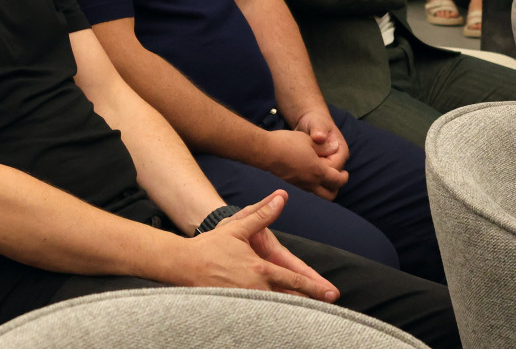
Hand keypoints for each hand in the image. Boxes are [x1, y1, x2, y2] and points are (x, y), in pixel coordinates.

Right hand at [187, 192, 338, 301]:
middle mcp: (256, 288)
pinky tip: (280, 318)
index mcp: (260, 269)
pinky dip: (273, 315)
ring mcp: (246, 300)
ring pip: (277, 309)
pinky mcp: (236, 307)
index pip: (294, 281)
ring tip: (309, 315)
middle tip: (329, 309)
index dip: (315, 287)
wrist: (183, 263)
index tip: (332, 293)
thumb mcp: (237, 227)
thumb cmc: (210, 245)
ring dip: (293, 311)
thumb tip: (281, 197)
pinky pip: (260, 313)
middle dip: (310, 305)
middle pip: (289, 301)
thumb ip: (262, 214)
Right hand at [259, 129, 347, 199]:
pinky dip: (313, 185)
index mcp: (318, 171)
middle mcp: (311, 182)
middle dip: (336, 187)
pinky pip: (308, 189)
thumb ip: (324, 147)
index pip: (338, 181)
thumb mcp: (309, 140)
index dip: (344, 176)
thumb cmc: (287, 143)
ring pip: (318, 194)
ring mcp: (300, 184)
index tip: (344, 171)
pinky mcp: (291, 183)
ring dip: (324, 187)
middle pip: (330, 195)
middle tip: (335, 177)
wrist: (264, 150)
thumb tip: (334, 149)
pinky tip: (308, 172)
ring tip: (322, 174)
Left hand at [292, 110, 348, 174]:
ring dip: (309, 172)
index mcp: (341, 151)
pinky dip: (306, 172)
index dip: (319, 166)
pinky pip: (315, 175)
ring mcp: (330, 164)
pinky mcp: (321, 166)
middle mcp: (338, 160)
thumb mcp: (316, 123)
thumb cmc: (315, 121)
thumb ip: (318, 130)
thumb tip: (319, 137)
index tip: (306, 158)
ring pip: (321, 177)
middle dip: (314, 171)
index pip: (334, 168)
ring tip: (297, 161)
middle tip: (300, 161)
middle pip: (328, 176)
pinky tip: (296, 164)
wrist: (310, 121)